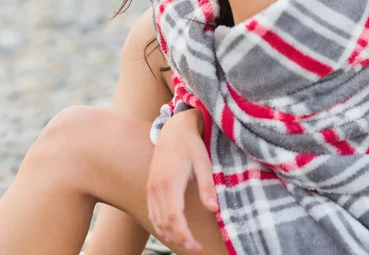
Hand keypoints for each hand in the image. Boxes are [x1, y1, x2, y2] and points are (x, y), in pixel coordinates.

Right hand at [146, 108, 218, 253]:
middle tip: (195, 247)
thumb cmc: (191, 145)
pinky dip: (160, 226)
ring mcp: (151, 186)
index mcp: (170, 179)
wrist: (173, 130)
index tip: (195, 245)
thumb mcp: (203, 162)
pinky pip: (152, 212)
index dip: (183, 234)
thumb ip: (207, 186)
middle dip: (178, 239)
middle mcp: (157, 185)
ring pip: (156, 220)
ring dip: (169, 235)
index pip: (173, 216)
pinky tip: (172, 232)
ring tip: (186, 242)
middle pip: (163, 222)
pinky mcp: (150, 186)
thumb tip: (213, 209)